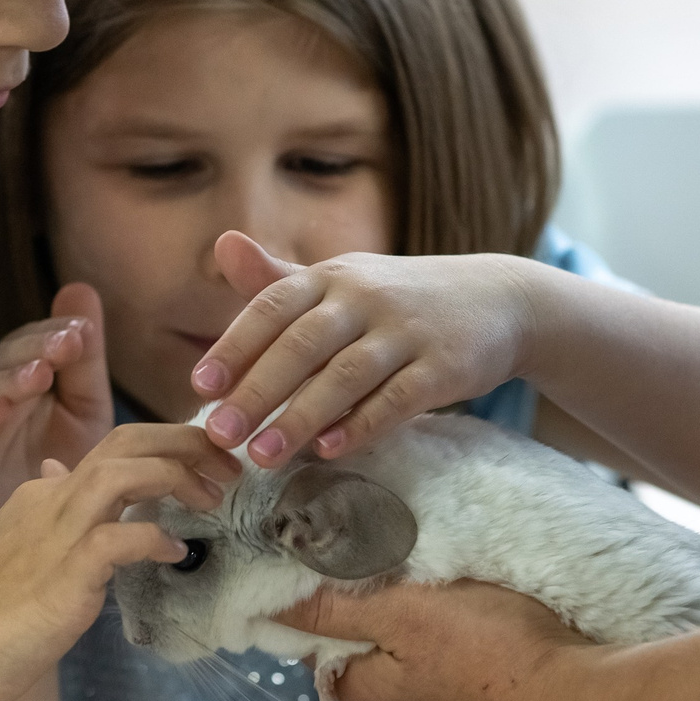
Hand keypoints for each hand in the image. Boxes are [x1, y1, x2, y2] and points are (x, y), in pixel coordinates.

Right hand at [0, 283, 113, 552]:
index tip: (82, 330)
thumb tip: (81, 288)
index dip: (51, 334)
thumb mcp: (83, 418)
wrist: (30, 561)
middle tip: (67, 342)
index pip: (27, 346)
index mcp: (11, 384)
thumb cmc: (56, 482)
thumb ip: (83, 362)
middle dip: (32, 350)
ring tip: (37, 373)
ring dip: (4, 380)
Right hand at [0, 424, 239, 700]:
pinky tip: (176, 554)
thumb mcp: (17, 553)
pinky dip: (155, 538)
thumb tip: (64, 475)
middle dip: (186, 440)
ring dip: (177, 474)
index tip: (207, 463)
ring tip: (215, 496)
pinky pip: (119, 538)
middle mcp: (49, 502)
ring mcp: (53, 536)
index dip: (168, 445)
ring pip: (123, 471)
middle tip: (231, 463)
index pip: (116, 448)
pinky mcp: (61, 577)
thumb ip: (47, 516)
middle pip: (127, 441)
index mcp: (43, 497)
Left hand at [191, 233, 537, 466]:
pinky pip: (397, 400)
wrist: (499, 300)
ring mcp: (406, 331)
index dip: (235, 346)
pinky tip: (328, 450)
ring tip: (262, 456)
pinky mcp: (443, 366)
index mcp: (332, 276)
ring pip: (345, 375)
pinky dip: (361, 425)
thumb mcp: (341, 280)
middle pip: (302, 344)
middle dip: (257, 390)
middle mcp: (365, 297)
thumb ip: (279, 278)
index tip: (200, 388)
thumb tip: (222, 244)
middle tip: (219, 434)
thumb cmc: (399, 298)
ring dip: (300, 417)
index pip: (272, 307)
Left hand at [277, 578, 589, 700]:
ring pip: (421, 667)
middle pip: (372, 654)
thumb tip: (266, 602)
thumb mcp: (401, 612)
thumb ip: (332, 607)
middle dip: (385, 615)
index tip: (350, 562)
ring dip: (432, 635)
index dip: (328, 600)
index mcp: (367, 696)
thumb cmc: (493, 653)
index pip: (320, 643)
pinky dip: (471, 658)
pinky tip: (496, 634)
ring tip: (461, 598)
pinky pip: (467, 681)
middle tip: (414, 571)